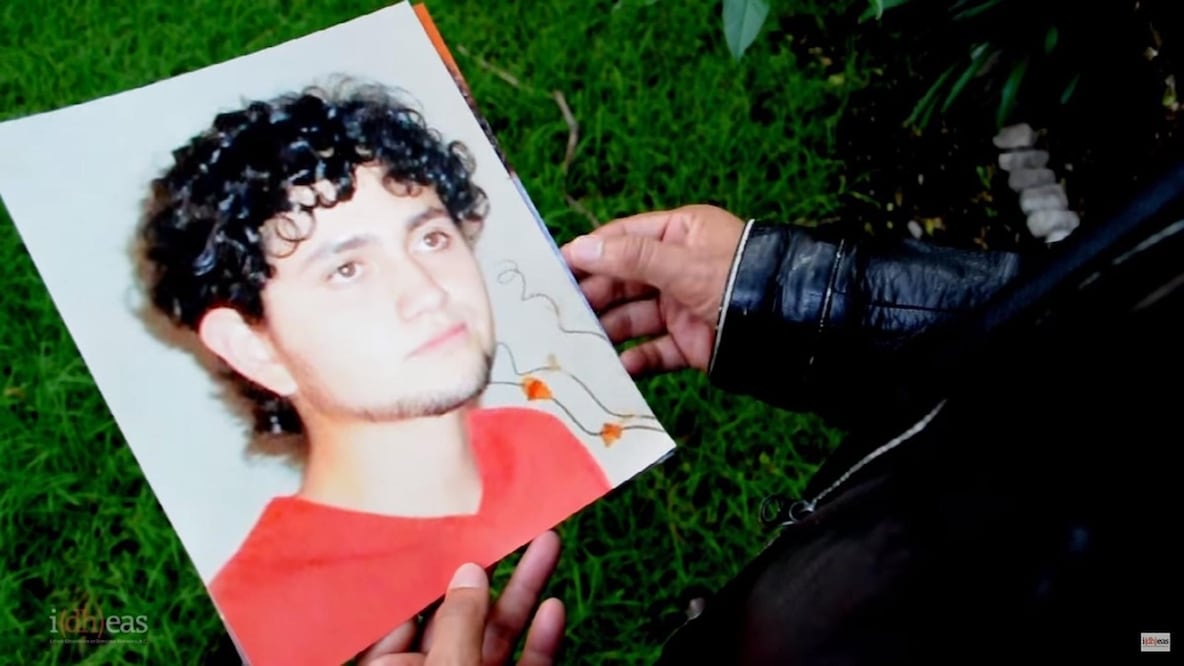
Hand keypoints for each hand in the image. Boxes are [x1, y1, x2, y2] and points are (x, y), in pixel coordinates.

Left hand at [359, 532, 564, 665]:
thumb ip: (458, 623)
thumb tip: (471, 572)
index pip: (402, 610)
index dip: (427, 568)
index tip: (451, 527)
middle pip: (460, 614)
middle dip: (491, 568)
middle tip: (513, 522)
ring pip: (499, 636)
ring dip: (525, 593)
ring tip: (549, 543)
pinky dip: (541, 640)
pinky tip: (554, 608)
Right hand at [560, 205, 744, 375]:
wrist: (787, 327)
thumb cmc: (738, 277)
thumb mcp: (681, 262)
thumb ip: (629, 258)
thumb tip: (579, 249)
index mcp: (680, 234)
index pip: (625, 239)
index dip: (591, 253)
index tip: (555, 268)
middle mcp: (678, 269)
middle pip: (623, 281)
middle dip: (594, 296)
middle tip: (558, 310)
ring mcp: (683, 307)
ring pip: (634, 318)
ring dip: (607, 330)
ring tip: (576, 342)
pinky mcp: (690, 342)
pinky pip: (654, 351)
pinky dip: (635, 360)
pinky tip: (616, 367)